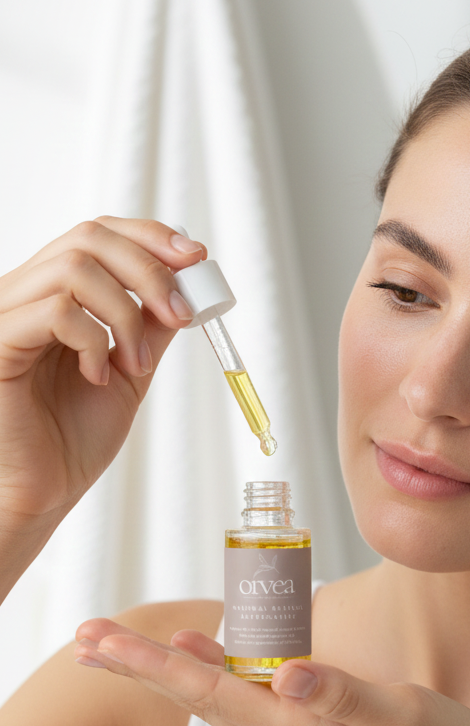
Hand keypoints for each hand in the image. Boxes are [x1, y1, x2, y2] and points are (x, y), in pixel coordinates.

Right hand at [0, 217, 204, 538]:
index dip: (150, 236)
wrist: (41, 491)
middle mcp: (25, 294)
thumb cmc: (73, 438)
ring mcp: (7, 315)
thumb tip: (188, 288)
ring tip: (135, 365)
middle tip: (181, 314)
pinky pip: (55, 311)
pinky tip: (98, 376)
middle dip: (149, 269)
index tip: (196, 258)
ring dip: (126, 314)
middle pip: (89, 236)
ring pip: (74, 267)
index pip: (98, 234)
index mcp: (53, 294)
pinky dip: (93, 339)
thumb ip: (150, 328)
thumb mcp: (130, 371)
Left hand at [73, 619, 469, 725]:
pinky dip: (209, 673)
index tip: (104, 641)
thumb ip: (346, 696)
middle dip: (136, 666)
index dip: (154, 663)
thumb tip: (284, 674)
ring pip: (210, 699)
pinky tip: (199, 655)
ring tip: (117, 648)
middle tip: (85, 635)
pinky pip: (240, 700)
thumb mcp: (404, 720)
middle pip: (193, 696)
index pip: (209, 692)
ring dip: (160, 671)